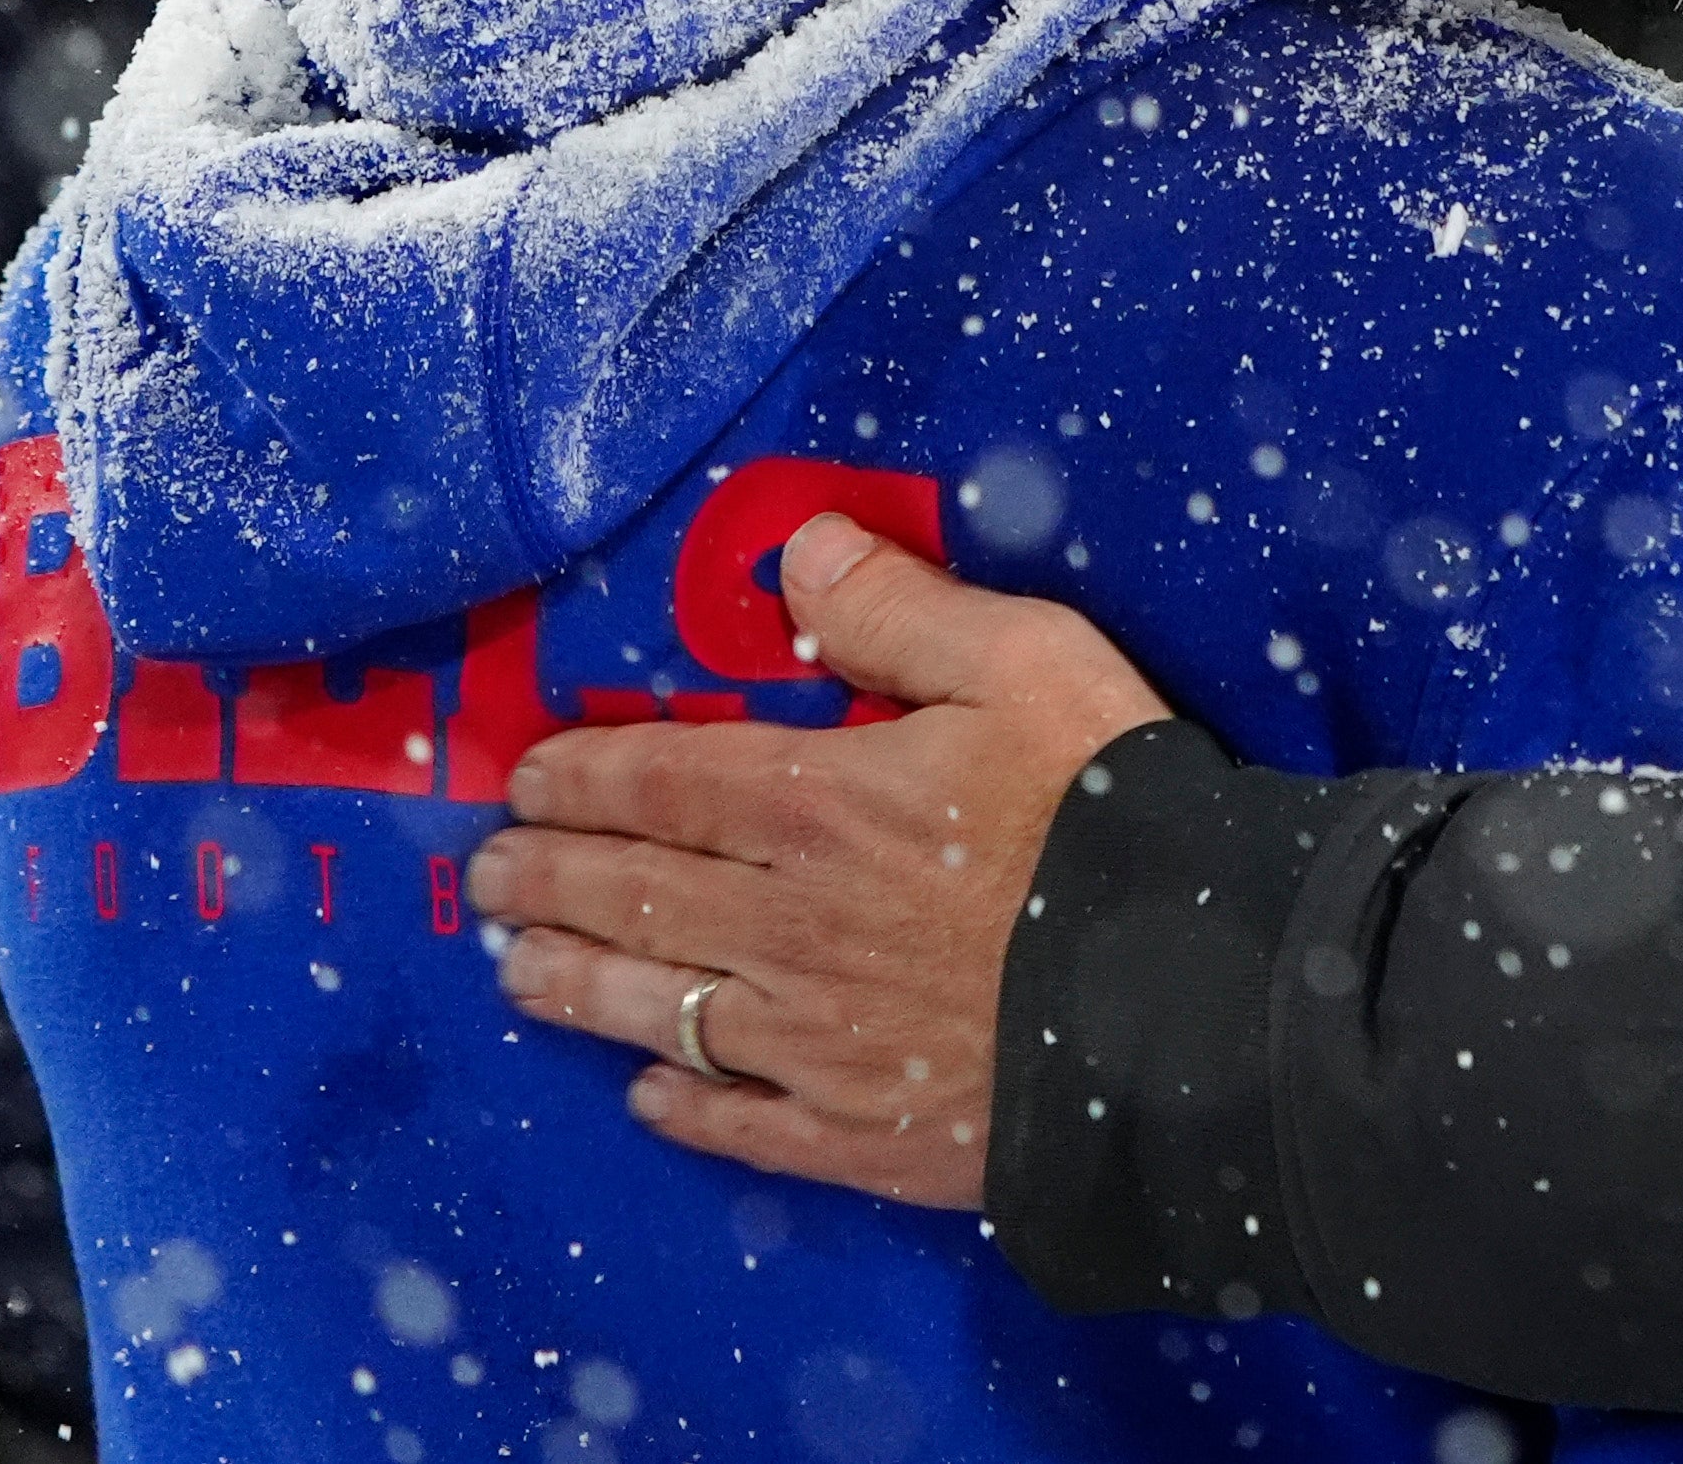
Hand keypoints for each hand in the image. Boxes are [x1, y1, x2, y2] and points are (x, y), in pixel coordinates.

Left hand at [472, 512, 1171, 1207]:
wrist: (1193, 1003)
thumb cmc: (1111, 816)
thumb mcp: (1027, 663)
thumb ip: (901, 608)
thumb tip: (802, 549)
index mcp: (818, 805)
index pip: (662, 783)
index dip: (583, 778)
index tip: (526, 778)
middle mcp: (787, 927)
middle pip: (635, 896)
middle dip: (546, 879)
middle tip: (489, 876)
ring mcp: (815, 1040)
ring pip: (658, 1008)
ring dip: (576, 984)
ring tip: (520, 970)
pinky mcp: (861, 1132)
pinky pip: (742, 1120)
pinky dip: (683, 1104)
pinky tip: (649, 1094)